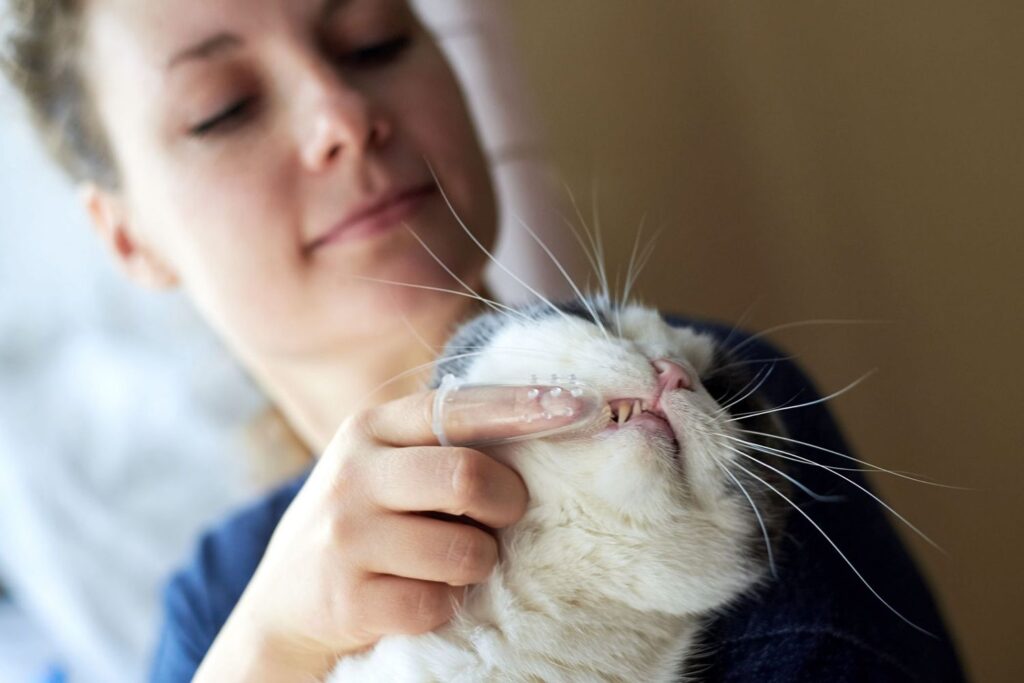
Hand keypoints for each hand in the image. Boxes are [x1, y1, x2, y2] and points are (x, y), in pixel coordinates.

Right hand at [194, 388, 536, 681]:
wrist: (282, 606)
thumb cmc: (362, 524)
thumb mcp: (383, 467)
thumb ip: (441, 443)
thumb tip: (547, 420)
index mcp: (370, 429)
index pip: (458, 406)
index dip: (524, 408)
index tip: (581, 406)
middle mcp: (353, 474)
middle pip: (467, 476)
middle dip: (506, 502)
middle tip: (507, 515)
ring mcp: (346, 537)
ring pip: (463, 550)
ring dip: (478, 562)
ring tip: (455, 561)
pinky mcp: (348, 599)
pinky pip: (437, 603)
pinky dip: (446, 605)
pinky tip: (421, 595)